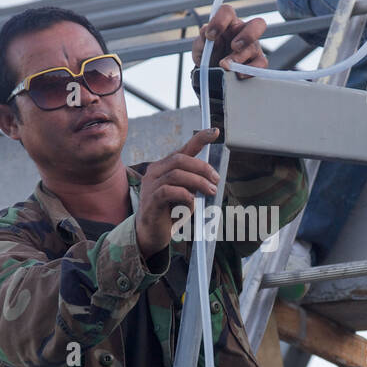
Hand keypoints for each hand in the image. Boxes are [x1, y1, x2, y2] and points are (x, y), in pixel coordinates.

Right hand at [135, 128, 220, 260]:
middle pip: (180, 159)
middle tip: (216, 180)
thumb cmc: (169, 213)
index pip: (183, 149)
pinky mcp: (151, 200)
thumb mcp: (184, 194)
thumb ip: (193, 184)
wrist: (151, 234)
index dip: (199, 138)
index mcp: (164, 167)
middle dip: (202, 168)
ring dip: (198, 182)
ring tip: (210, 191)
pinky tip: (191, 203)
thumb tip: (211, 179)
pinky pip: (169, 191)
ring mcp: (151, 185)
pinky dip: (185, 195)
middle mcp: (155, 172)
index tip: (214, 132)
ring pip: (176, 174)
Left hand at [192, 3, 266, 79]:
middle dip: (247, 35)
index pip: (228, 12)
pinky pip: (261, 64)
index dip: (220, 21)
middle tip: (234, 46)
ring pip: (255, 47)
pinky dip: (249, 70)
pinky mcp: (257, 62)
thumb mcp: (201, 47)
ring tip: (226, 66)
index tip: (210, 36)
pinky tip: (237, 74)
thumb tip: (206, 32)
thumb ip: (203, 40)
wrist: (211, 74)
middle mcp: (243, 32)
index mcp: (228, 24)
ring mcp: (252, 47)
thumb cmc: (208, 55)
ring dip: (240, 57)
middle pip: (257, 24)